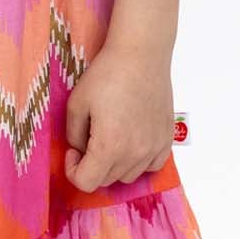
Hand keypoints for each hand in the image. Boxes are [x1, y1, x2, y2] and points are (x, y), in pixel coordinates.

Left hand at [62, 37, 176, 193]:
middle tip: (87, 140)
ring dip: (114, 165)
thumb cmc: (107, 74)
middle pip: (107, 181)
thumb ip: (73, 136)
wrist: (141, 55)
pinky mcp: (166, 139)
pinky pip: (151, 166)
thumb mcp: (76, 104)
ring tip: (109, 138)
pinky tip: (130, 142)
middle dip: (91, 166)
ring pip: (128, 176)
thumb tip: (80, 150)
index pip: (87, 183)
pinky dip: (138, 161)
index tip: (73, 151)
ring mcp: (154, 148)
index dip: (73, 170)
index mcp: (109, 147)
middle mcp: (135, 153)